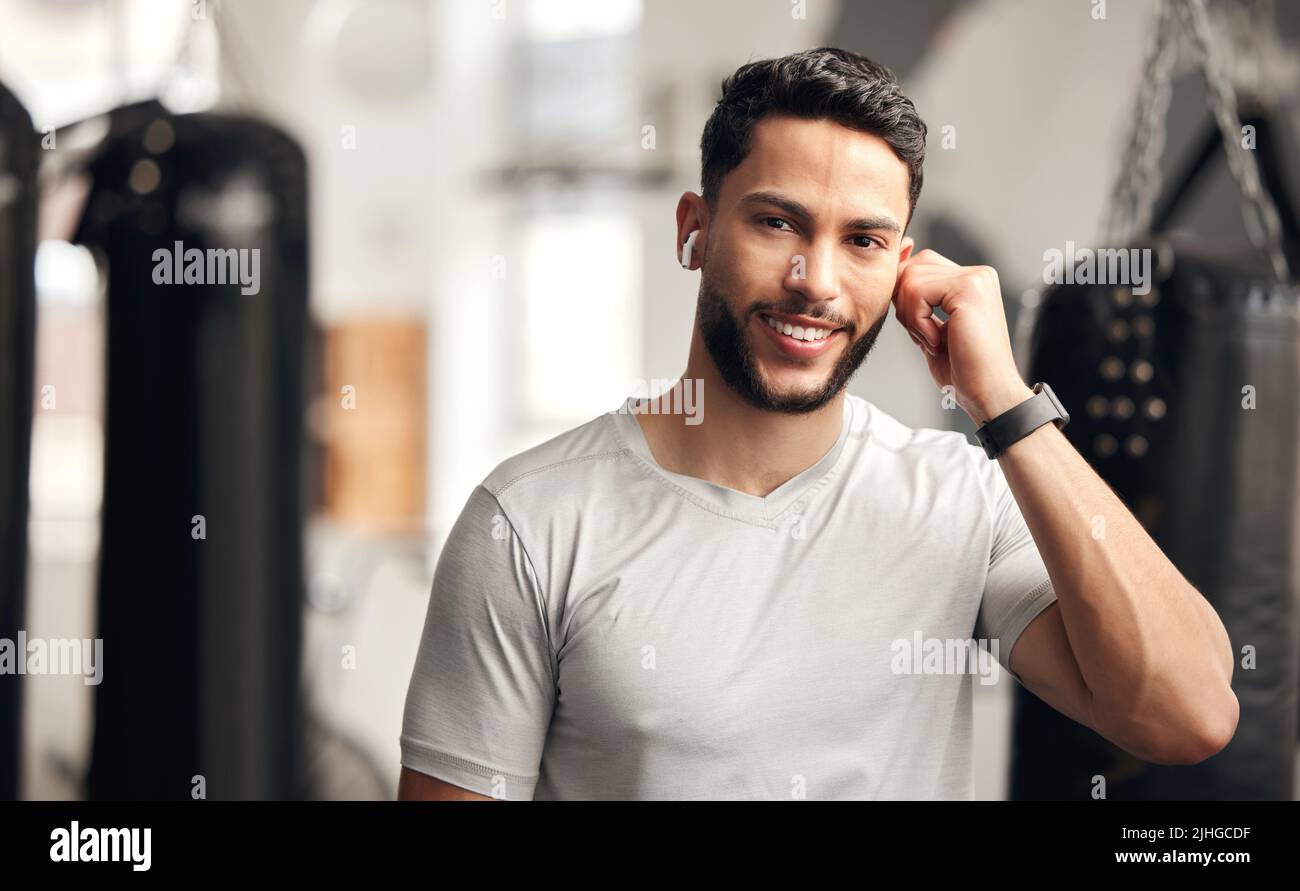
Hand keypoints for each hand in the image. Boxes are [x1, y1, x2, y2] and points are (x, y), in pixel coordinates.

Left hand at [890, 249, 1032, 425]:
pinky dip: (917, 322)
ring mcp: (976, 278)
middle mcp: (978, 274)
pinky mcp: (969, 289)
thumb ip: (916, 301)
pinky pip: (917, 291)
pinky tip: (936, 341)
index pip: (918, 267)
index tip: (919, 330)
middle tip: (925, 338)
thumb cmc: (962, 369)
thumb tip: (893, 277)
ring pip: (910, 280)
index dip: (905, 298)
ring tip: (933, 341)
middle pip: (911, 269)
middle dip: (905, 307)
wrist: (987, 393)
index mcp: (971, 281)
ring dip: (911, 318)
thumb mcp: (930, 327)